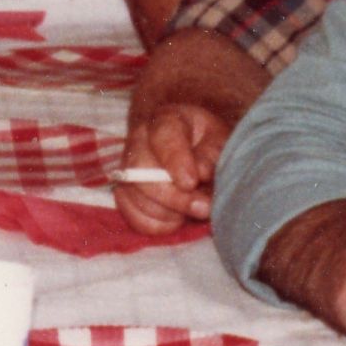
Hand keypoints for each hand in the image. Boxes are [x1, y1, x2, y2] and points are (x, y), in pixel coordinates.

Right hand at [113, 99, 224, 236]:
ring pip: (134, 196)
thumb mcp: (219, 141)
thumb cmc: (208, 144)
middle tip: (204, 208)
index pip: (163, 136)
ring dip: (168, 212)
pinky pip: (132, 216)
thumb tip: (200, 172)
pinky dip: (156, 225)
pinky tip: (177, 219)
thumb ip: (212, 154)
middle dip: (173, 196)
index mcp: (166, 120)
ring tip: (195, 210)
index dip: (175, 160)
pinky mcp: (125, 194)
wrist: (192, 148)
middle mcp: (139, 141)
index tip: (191, 182)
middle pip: (140, 170)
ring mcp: (128, 168)